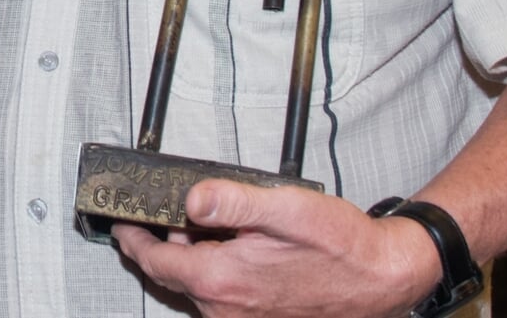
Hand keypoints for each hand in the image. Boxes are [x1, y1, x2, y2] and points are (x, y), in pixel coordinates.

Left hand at [111, 179, 439, 317]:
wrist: (385, 277)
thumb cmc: (342, 246)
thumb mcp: (284, 208)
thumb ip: (232, 201)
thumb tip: (192, 198)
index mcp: (224, 281)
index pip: (155, 262)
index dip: (132, 240)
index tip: (121, 225)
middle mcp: (229, 309)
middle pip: (173, 277)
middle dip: (164, 247)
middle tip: (168, 217)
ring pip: (198, 289)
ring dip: (194, 260)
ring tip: (212, 229)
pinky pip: (223, 299)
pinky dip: (218, 275)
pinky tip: (237, 252)